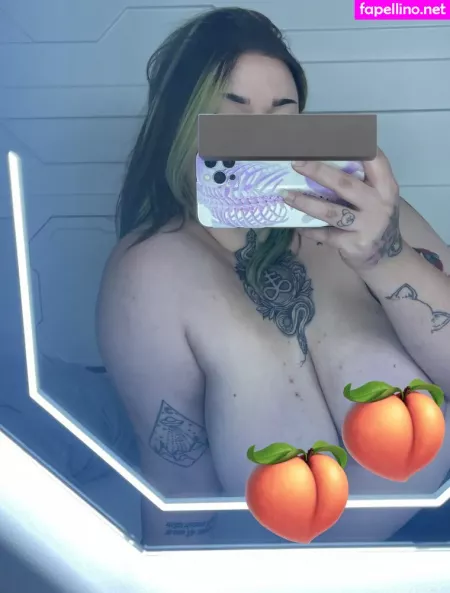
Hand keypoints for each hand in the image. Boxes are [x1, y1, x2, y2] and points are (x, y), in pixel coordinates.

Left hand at [283, 149, 402, 270]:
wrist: (386, 258)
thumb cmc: (375, 220)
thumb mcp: (377, 198)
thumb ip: (360, 182)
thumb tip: (322, 160)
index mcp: (385, 187)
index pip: (375, 160)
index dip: (355, 146)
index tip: (330, 138)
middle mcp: (378, 204)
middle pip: (345, 183)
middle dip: (318, 171)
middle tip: (296, 162)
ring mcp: (367, 225)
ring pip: (331, 211)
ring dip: (305, 202)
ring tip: (286, 195)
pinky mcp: (354, 244)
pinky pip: (326, 234)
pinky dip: (310, 229)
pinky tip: (297, 226)